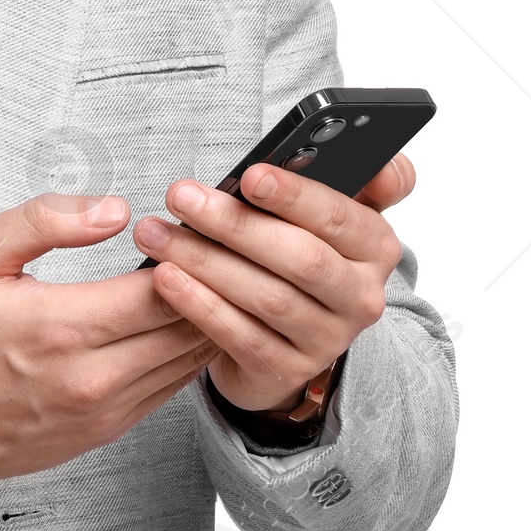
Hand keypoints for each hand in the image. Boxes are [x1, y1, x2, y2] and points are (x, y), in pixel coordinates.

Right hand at [0, 192, 219, 486]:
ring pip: (188, 363)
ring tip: (210, 283)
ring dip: (206, 322)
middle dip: (209, 285)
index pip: (164, 290)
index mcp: (62, 326)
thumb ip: (44, 220)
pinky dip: (185, 356)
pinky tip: (185, 326)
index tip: (187, 229)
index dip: (188, 255)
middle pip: (188, 328)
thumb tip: (113, 210)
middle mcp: (92, 377)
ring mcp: (103, 411)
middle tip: (214, 251)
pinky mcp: (105, 432)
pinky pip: (170, 391)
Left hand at [131, 155, 413, 413]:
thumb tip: (373, 161)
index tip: (250, 174)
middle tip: (180, 196)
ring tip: (155, 234)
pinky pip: (241, 336)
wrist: (289, 338)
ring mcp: (329, 338)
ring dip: (204, 260)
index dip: (298, 195)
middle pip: (301, 257)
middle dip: (234, 223)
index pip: (343, 216)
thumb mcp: (323, 215)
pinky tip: (165, 279)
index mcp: (375, 246)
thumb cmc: (295, 256)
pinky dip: (199, 305)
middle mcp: (361, 296)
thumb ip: (343, 179)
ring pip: (266, 296)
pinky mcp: (289, 370)